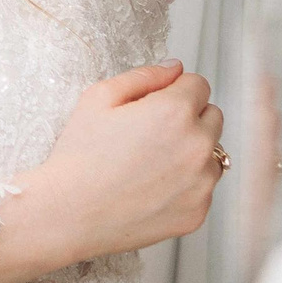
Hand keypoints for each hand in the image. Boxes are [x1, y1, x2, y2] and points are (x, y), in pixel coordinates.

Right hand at [0, 63, 224, 282]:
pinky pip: (204, 188)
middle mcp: (197, 146)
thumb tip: (176, 68)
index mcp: (175, 111)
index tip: (153, 106)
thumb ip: (144, 75)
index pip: (199, 85)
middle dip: (189, 118)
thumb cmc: (79, 156)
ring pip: (213, 154)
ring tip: (151, 164)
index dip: (174, 91)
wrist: (68, 214)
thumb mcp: (99, 98)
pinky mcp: (198, 212)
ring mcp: (201, 183)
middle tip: (151, 135)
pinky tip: (152, 189)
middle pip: (212, 117)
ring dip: (192, 152)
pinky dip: (186, 185)